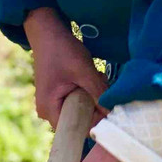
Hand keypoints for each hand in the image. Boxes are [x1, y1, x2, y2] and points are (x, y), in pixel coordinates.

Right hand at [24, 8, 108, 128]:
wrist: (47, 31)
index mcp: (49, 109)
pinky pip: (77, 102)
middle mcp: (47, 111)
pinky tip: (90, 77)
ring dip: (92, 97)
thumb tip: (114, 113)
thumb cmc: (62, 50)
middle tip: (101, 85)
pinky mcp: (58, 96)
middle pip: (79, 121)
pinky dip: (87, 92)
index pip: (75, 130)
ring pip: (80, 110)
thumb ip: (99, 93)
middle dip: (95, 107)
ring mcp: (52, 104)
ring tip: (96, 77)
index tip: (107, 108)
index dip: (94, 123)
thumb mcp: (84, 71)